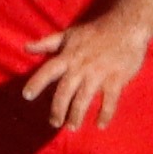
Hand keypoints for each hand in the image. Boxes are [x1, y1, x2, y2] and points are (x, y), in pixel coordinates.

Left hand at [22, 16, 150, 129]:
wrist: (127, 26)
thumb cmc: (95, 31)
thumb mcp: (69, 34)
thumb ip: (47, 43)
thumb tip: (25, 47)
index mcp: (69, 56)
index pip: (48, 70)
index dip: (36, 82)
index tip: (26, 96)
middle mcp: (81, 66)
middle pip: (65, 91)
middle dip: (58, 109)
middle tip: (54, 123)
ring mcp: (99, 73)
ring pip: (84, 99)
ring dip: (77, 115)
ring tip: (72, 127)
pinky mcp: (116, 79)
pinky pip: (109, 100)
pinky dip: (105, 114)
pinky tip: (100, 125)